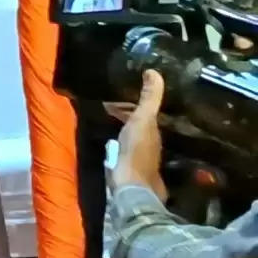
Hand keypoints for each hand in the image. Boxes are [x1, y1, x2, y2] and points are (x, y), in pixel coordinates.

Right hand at [109, 69, 166, 199]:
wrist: (130, 185)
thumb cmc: (136, 150)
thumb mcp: (143, 119)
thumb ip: (149, 97)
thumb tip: (154, 71)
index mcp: (153, 130)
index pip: (145, 111)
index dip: (133, 101)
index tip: (119, 92)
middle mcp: (148, 141)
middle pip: (137, 122)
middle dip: (124, 112)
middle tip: (107, 102)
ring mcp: (137, 154)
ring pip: (129, 133)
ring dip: (119, 124)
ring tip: (103, 116)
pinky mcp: (125, 165)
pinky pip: (120, 145)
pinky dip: (114, 137)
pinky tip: (105, 139)